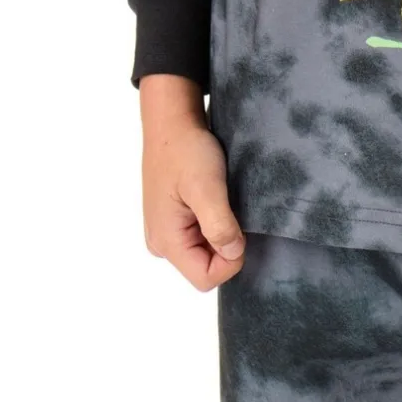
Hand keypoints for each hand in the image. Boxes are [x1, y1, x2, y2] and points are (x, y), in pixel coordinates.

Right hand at [140, 74, 244, 290]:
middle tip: (231, 208)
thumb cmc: (185, 151)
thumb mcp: (206, 186)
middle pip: (205, 267)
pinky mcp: (173, 219)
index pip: (206, 279)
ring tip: (222, 199)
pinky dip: (214, 222)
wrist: (171, 122)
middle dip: (226, 245)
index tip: (240, 227)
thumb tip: (233, 254)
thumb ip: (219, 225)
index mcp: (166, 241)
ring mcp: (166, 231)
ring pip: (204, 251)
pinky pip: (199, 235)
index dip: (231, 260)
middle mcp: (161, 243)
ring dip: (220, 231)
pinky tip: (216, 198)